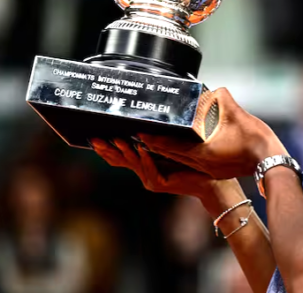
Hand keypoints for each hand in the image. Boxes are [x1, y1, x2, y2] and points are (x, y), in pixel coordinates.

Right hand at [90, 138, 218, 198]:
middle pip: (120, 161)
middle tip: (95, 139)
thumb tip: (148, 119)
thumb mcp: (170, 148)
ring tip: (117, 139)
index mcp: (144, 164)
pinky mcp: (160, 184)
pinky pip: (150, 169)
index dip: (106, 149)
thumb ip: (158, 139)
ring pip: (133, 163)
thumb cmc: (193, 162)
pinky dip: (145, 158)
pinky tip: (141, 148)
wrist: (209, 181)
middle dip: (107, 149)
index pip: (120, 157)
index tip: (93, 138)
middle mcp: (144, 173)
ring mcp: (151, 180)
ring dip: (125, 150)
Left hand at [138, 88, 287, 179]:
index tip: (141, 133)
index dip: (155, 139)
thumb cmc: (255, 140)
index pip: (171, 146)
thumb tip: (215, 90)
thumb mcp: (237, 114)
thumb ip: (222, 99)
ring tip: (158, 141)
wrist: (271, 161)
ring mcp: (210, 169)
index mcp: (202, 153)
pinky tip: (186, 147)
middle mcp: (202, 164)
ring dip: (170, 151)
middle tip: (143, 135)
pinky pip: (195, 162)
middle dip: (157, 145)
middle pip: (173, 155)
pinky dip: (185, 154)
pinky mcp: (218, 170)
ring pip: (184, 160)